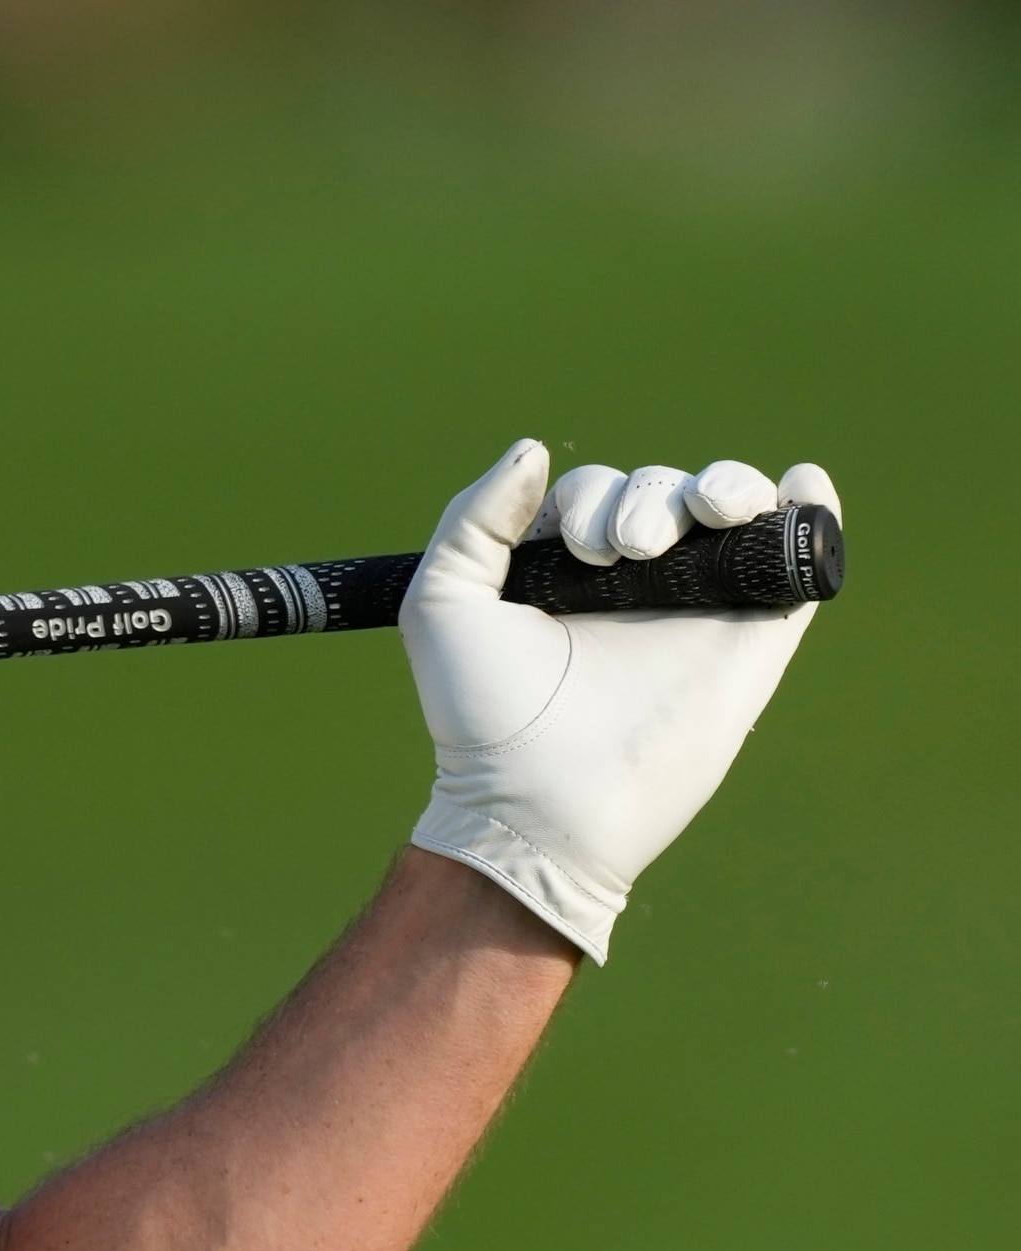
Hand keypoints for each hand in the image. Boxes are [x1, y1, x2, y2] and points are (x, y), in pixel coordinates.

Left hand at [403, 441, 835, 961]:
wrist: (543, 801)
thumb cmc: (484, 713)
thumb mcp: (444, 601)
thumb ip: (476, 518)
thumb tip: (533, 450)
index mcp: (564, 573)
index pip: (595, 494)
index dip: (591, 498)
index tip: (579, 547)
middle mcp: (634, 584)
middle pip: (663, 492)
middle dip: (649, 498)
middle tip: (627, 550)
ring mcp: (699, 606)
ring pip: (729, 509)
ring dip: (723, 486)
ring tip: (705, 512)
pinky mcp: (755, 636)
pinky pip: (792, 557)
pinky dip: (805, 507)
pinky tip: (800, 484)